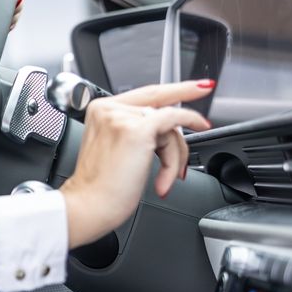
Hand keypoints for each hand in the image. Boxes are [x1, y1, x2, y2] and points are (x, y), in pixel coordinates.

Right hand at [60, 81, 213, 247]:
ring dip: (174, 154)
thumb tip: (168, 129)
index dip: (175, 89)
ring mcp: (122, 117)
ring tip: (163, 180)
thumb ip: (136, 131)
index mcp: (100, 110)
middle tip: (178, 167)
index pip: (145, 95)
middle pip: (159, 111)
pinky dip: (191, 123)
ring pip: (168, 122)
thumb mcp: (117, 150)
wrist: (90, 205)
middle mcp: (108, 108)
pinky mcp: (137, 129)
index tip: (198, 85)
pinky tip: (201, 126)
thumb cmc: (101, 188)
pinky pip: (174, 119)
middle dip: (174, 141)